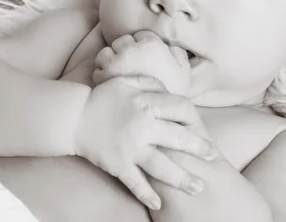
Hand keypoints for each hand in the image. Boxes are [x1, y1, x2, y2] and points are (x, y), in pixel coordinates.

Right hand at [73, 75, 216, 209]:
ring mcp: (131, 148)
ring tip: (198, 187)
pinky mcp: (119, 164)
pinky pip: (136, 183)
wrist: (73, 117)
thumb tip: (169, 90)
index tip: (200, 126)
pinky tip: (160, 204)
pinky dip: (147, 194)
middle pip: (178, 139)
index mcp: (146, 104)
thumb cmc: (101, 98)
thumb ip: (150, 84)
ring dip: (182, 178)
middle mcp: (143, 126)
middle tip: (212, 156)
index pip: (180, 109)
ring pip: (162, 166)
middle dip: (198, 148)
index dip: (193, 118)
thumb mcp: (126, 81)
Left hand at [93, 30, 190, 95]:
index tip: (145, 58)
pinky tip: (113, 84)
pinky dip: (102, 76)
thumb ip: (178, 54)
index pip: (141, 35)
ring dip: (110, 61)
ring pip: (105, 53)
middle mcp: (131, 50)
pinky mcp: (104, 77)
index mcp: (151, 45)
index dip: (143, 46)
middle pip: (122, 41)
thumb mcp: (183, 72)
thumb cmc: (172, 93)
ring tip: (119, 74)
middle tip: (132, 66)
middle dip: (125, 52)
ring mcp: (115, 63)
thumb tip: (169, 45)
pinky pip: (98, 70)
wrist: (158, 116)